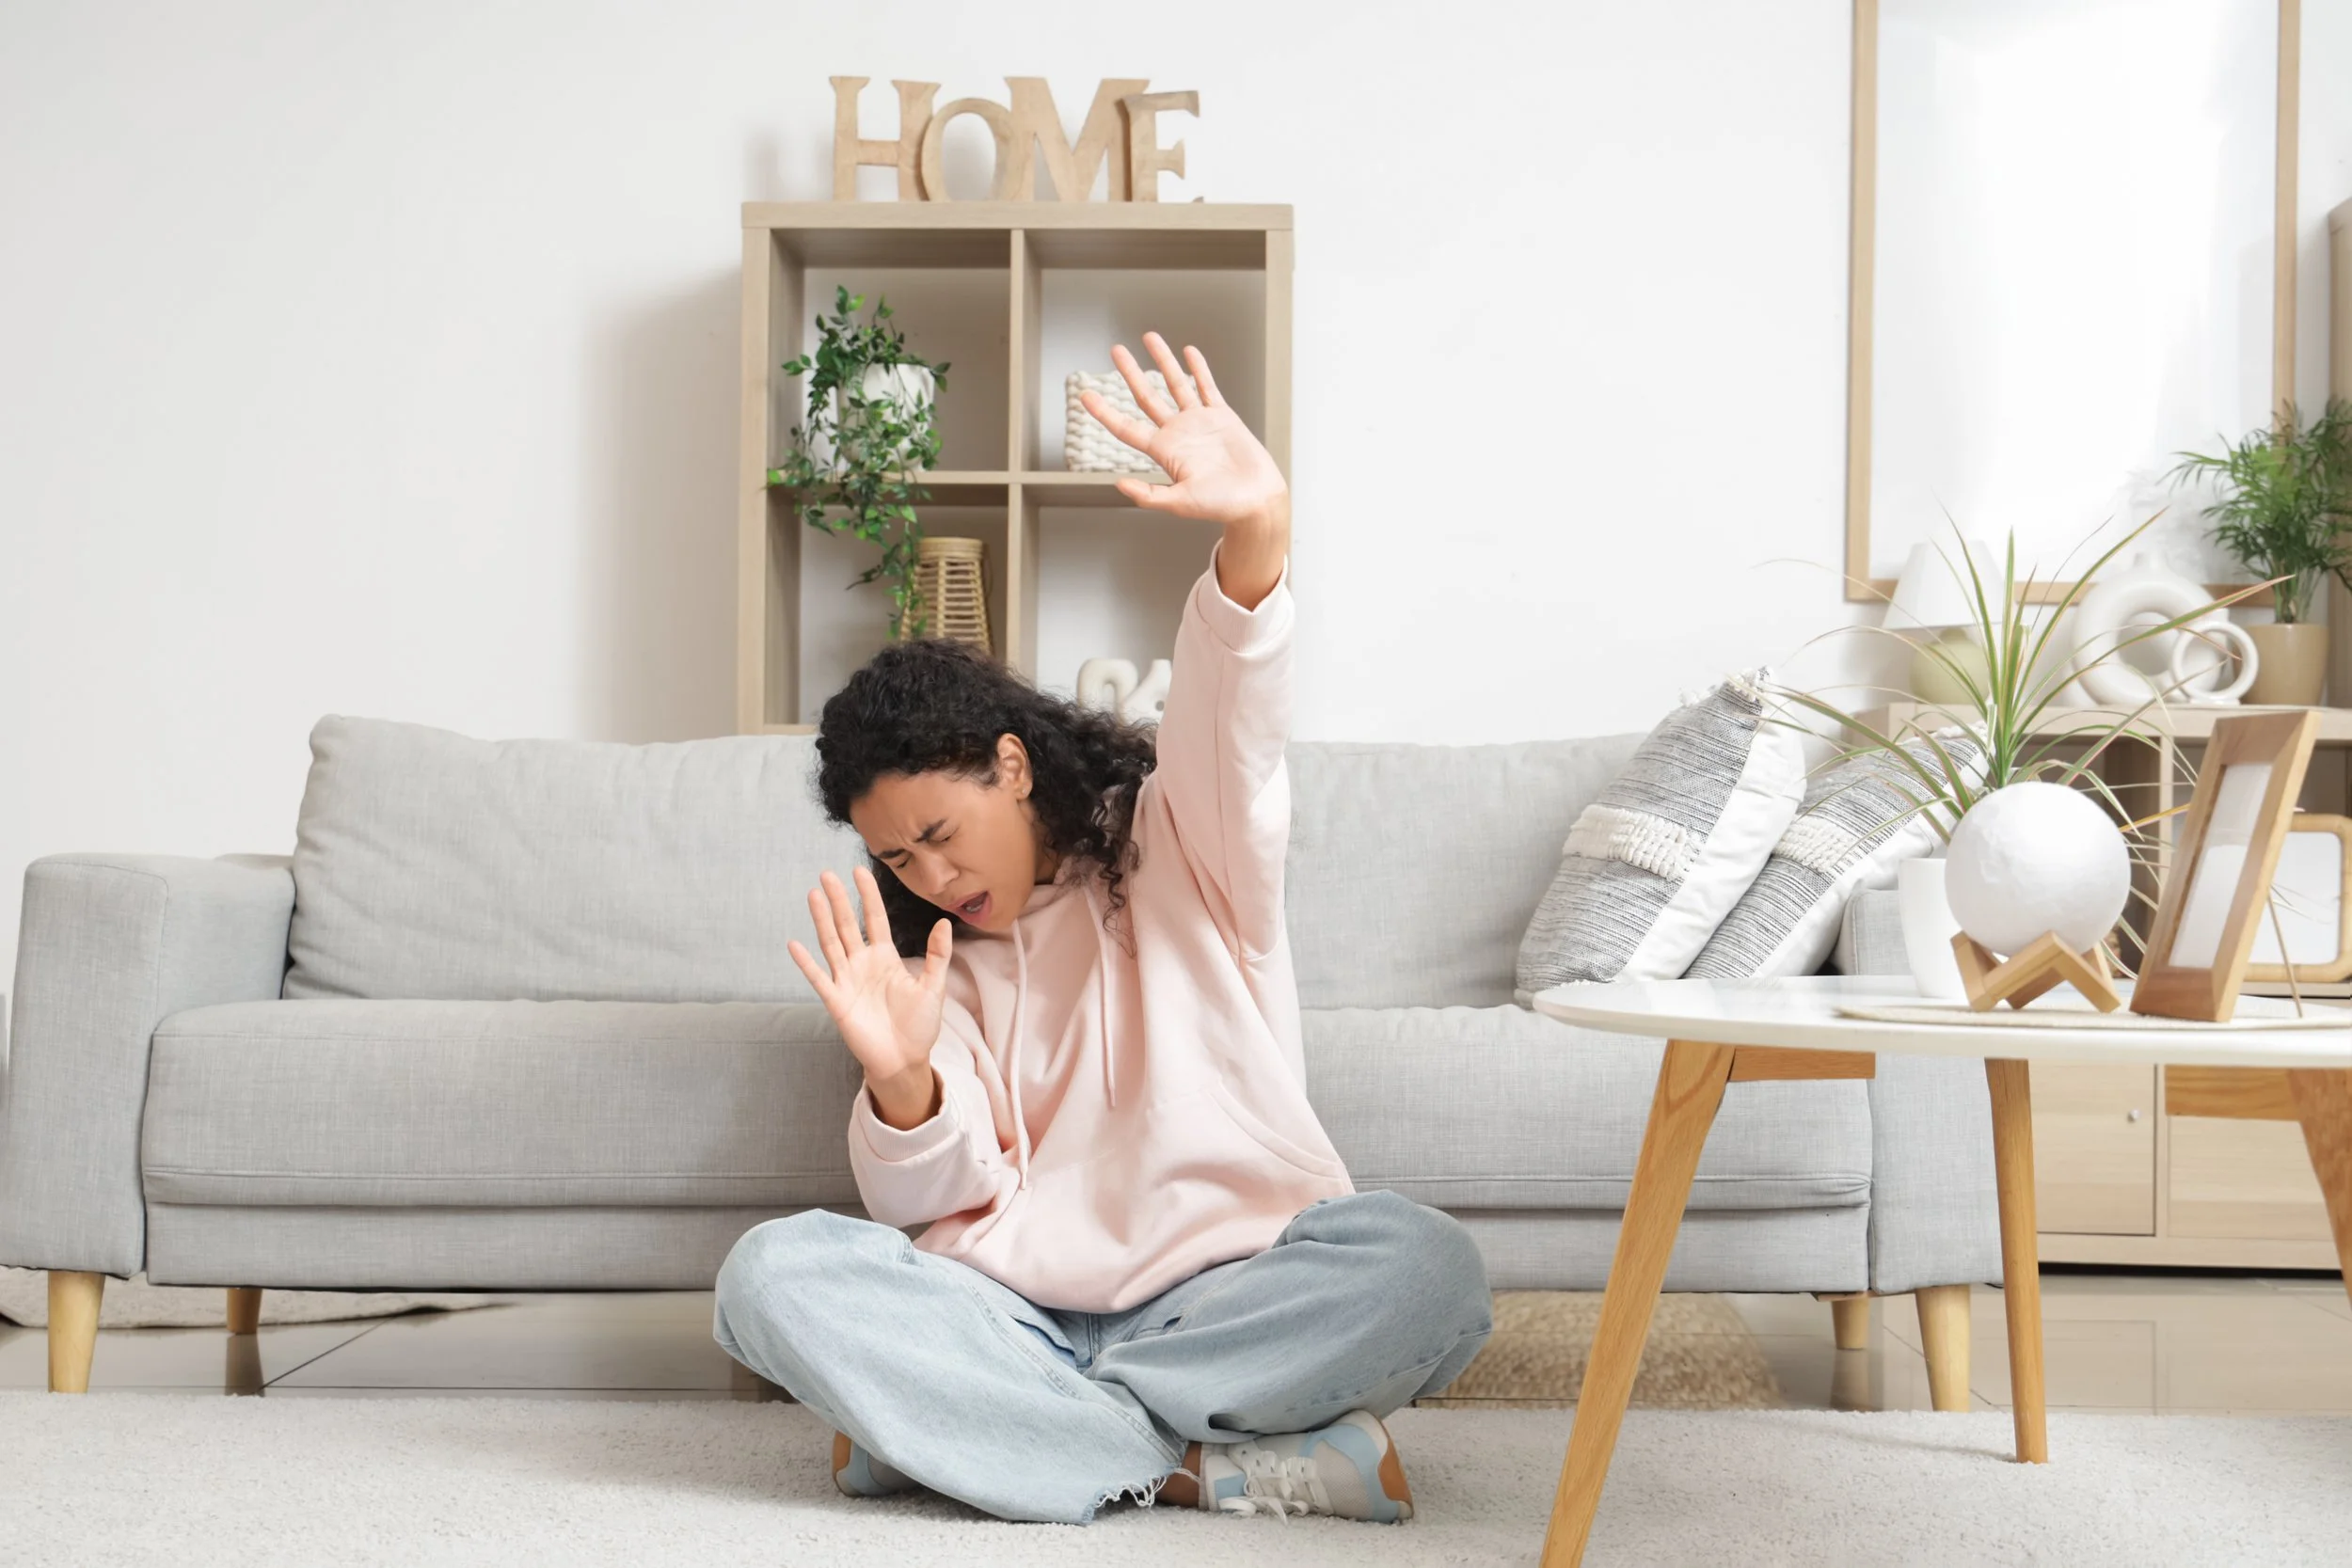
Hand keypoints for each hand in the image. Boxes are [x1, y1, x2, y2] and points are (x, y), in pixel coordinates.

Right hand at [787, 866, 950, 1126]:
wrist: (904, 1060)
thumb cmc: (919, 1025)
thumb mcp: (934, 987)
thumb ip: (937, 955)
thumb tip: (944, 922)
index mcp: (885, 957)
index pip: (874, 919)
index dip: (868, 895)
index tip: (859, 870)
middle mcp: (863, 964)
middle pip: (847, 925)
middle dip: (838, 899)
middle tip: (827, 873)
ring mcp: (847, 980)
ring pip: (831, 943)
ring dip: (821, 920)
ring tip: (813, 895)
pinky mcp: (837, 1001)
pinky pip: (819, 978)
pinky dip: (806, 963)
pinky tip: (794, 944)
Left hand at [1079, 334, 1287, 531]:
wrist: (1256, 499)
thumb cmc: (1220, 506)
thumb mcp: (1180, 503)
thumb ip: (1150, 495)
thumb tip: (1119, 484)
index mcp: (1164, 452)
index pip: (1126, 427)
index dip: (1104, 412)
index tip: (1086, 395)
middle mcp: (1177, 433)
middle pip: (1147, 396)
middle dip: (1130, 373)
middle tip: (1116, 351)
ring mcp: (1199, 422)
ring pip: (1176, 384)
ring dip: (1163, 360)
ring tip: (1149, 337)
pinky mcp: (1222, 416)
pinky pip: (1207, 387)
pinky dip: (1199, 369)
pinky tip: (1189, 352)